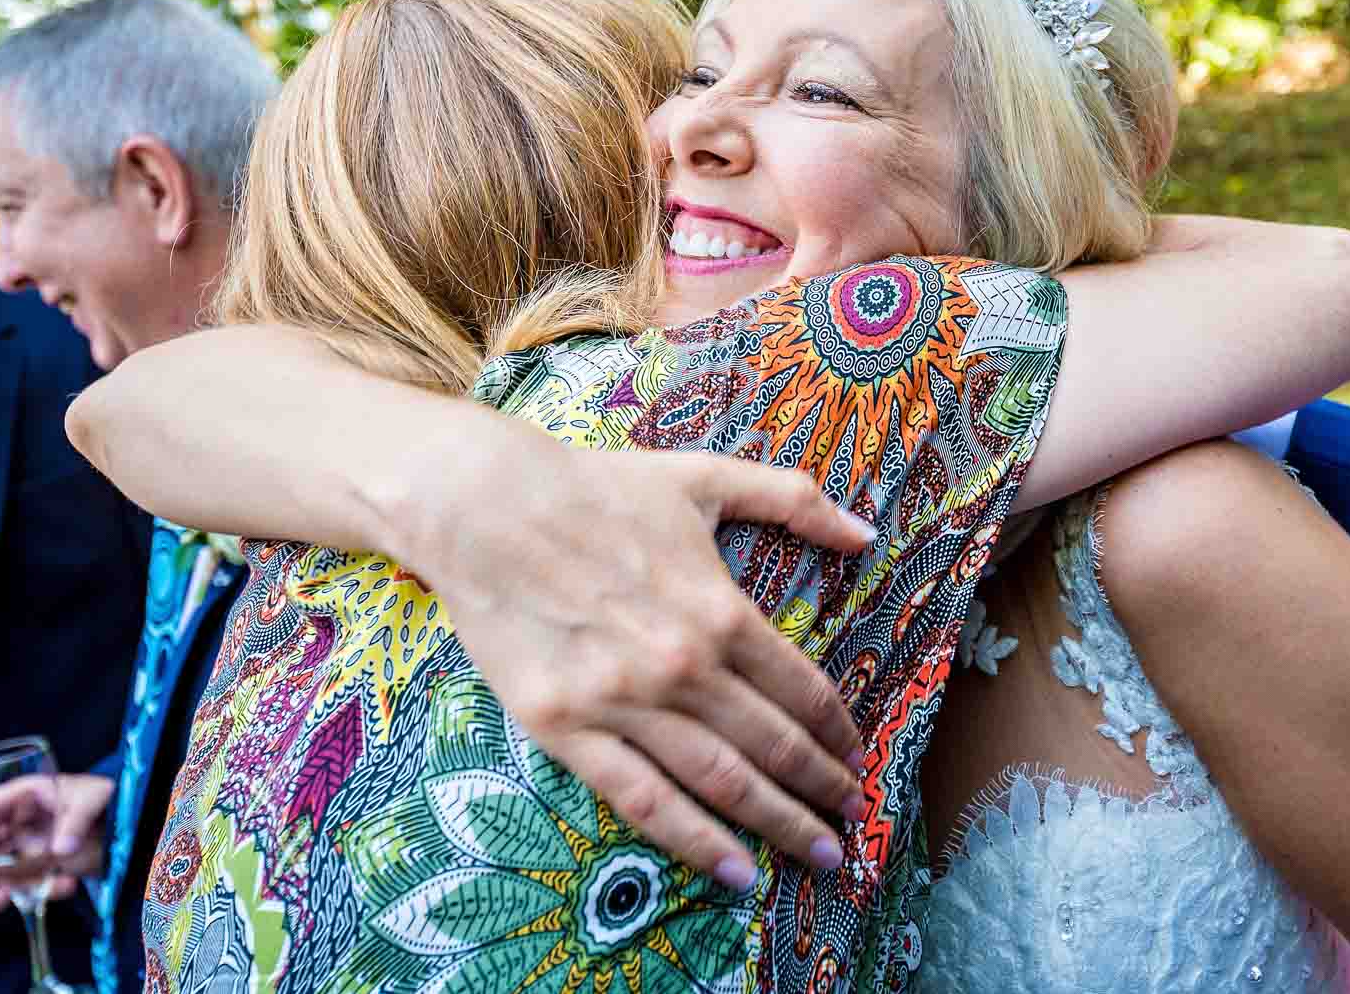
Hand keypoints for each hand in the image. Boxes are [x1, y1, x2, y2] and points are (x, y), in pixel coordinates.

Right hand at [0, 772, 114, 908]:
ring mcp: (25, 848)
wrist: (122, 819)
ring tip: (3, 901)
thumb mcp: (93, 798)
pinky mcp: (39, 869)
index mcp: (23, 797)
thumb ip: (75, 821)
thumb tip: (59, 851)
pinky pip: (24, 886)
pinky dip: (34, 894)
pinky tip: (62, 888)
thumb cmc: (102, 796)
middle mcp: (17, 824)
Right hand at [406, 438, 875, 888]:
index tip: (860, 758)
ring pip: (721, 784)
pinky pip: (642, 801)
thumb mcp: (704, 478)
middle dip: (824, 789)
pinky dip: (695, 843)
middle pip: (775, 747)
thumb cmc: (596, 488)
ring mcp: (623, 705)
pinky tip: (736, 872)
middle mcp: (683, 668)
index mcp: (721, 612)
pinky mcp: (566, 730)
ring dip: (780, 824)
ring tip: (820, 853)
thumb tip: (865, 534)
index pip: (804, 690)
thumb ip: (791, 500)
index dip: (840, 732)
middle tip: (855, 819)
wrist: (484, 505)